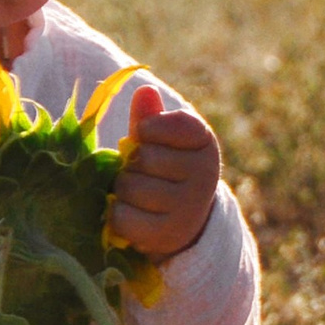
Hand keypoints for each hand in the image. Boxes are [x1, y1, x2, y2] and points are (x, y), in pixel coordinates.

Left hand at [110, 84, 220, 257]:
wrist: (183, 221)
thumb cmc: (165, 171)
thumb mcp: (161, 142)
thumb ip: (150, 119)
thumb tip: (144, 91)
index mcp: (204, 142)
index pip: (171, 124)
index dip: (149, 129)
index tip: (147, 136)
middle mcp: (205, 174)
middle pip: (143, 157)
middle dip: (132, 164)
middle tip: (143, 173)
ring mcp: (190, 206)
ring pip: (131, 187)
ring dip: (123, 191)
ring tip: (137, 195)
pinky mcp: (170, 234)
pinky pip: (124, 217)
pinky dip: (119, 215)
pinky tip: (133, 214)